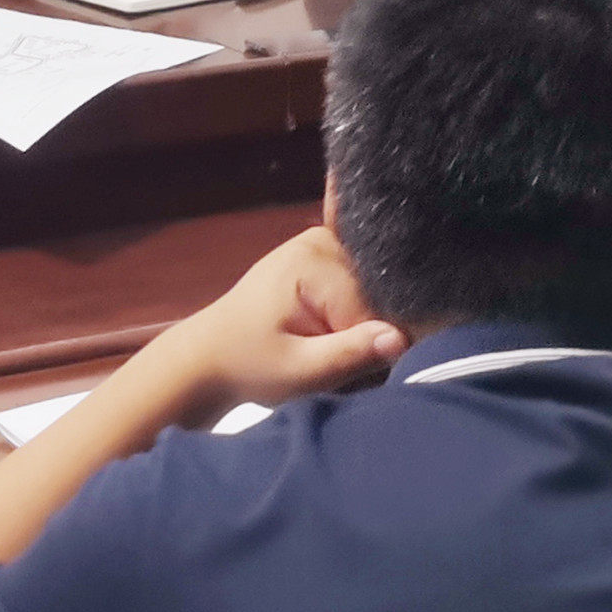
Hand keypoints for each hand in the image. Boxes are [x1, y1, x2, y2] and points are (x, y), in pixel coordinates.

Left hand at [160, 226, 407, 415]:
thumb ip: (349, 354)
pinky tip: (332, 328)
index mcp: (314, 260)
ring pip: (373, 295)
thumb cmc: (249, 364)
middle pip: (377, 296)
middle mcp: (323, 240)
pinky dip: (356, 311)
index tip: (342, 370)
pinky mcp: (322, 256)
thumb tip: (400, 338)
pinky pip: (360, 284)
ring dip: (359, 327)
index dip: (368, 348)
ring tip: (324, 346)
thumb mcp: (299, 371)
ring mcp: (323, 244)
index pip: (376, 310)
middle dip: (365, 335)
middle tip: (328, 360)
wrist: (211, 355)